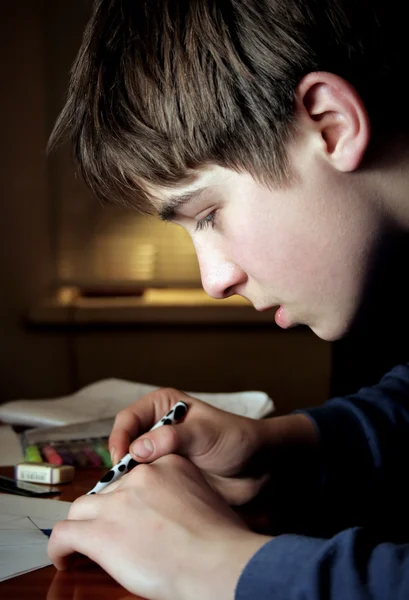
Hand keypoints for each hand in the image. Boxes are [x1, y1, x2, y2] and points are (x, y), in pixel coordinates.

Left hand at [48, 455, 269, 599]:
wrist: (216, 561)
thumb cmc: (220, 540)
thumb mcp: (205, 498)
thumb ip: (181, 494)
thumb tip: (170, 514)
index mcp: (167, 464)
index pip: (134, 474)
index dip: (128, 496)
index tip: (130, 513)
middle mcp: (139, 477)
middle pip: (107, 491)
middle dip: (106, 513)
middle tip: (111, 535)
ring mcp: (117, 502)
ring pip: (80, 508)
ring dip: (81, 527)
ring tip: (82, 547)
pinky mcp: (100, 531)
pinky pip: (64, 533)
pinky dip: (59, 548)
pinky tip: (65, 559)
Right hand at [109, 388, 317, 505]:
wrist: (257, 468)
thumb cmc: (235, 439)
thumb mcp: (205, 433)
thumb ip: (173, 438)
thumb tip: (138, 449)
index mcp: (161, 406)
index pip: (128, 419)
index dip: (120, 438)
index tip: (122, 459)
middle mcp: (155, 428)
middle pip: (123, 444)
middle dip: (120, 462)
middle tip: (122, 483)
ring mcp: (158, 453)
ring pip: (130, 467)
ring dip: (129, 480)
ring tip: (132, 494)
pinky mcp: (164, 476)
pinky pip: (143, 484)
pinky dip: (140, 492)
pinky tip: (145, 502)